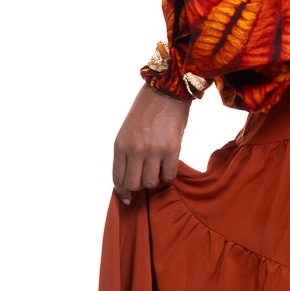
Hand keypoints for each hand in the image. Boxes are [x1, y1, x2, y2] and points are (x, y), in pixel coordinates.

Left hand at [113, 85, 190, 202]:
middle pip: (134, 184)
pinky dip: (168, 175)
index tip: (127, 198)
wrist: (166, 92)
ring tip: (158, 168)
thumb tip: (131, 177)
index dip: (122, 191)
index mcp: (120, 145)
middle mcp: (134, 150)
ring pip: (151, 182)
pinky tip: (168, 166)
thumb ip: (128, 153)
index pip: (118, 178)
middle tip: (146, 180)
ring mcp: (153, 150)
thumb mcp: (128, 131)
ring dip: (155, 180)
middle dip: (139, 187)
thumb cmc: (147, 110)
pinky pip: (169, 175)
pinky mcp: (172, 149)